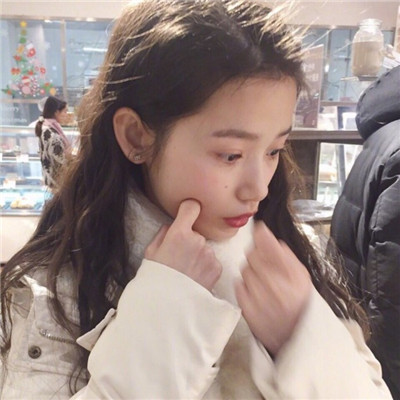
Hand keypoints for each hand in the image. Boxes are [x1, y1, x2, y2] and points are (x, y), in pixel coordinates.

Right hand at [145, 199, 221, 290]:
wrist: (169, 305)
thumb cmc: (156, 278)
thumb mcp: (151, 252)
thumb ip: (163, 234)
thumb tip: (171, 226)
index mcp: (179, 233)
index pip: (191, 207)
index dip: (189, 208)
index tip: (188, 211)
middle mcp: (197, 240)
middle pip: (196, 232)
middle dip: (190, 240)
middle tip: (180, 257)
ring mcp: (209, 254)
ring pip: (204, 247)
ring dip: (199, 254)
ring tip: (187, 270)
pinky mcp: (217, 267)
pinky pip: (212, 260)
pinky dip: (205, 266)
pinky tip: (195, 277)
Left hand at [235, 221, 311, 354]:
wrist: (293, 336)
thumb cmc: (297, 302)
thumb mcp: (301, 277)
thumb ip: (286, 255)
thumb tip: (268, 235)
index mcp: (294, 278)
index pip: (272, 248)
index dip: (263, 235)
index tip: (258, 227)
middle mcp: (276, 288)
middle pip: (253, 256)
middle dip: (256, 257)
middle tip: (265, 267)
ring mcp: (260, 300)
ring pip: (244, 269)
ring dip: (250, 271)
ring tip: (262, 283)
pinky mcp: (247, 309)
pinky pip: (238, 285)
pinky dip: (243, 285)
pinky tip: (255, 292)